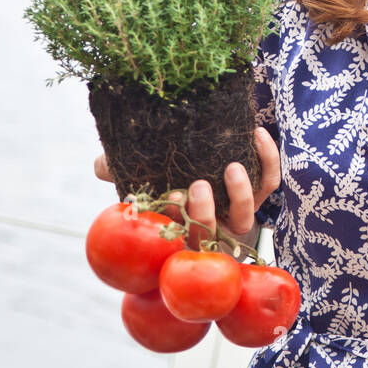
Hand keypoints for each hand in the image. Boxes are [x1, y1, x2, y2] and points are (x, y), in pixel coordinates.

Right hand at [93, 126, 281, 247]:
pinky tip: (256, 134)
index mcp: (179, 224)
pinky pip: (269, 182)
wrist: (206, 155)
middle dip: (204, 213)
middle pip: (210, 234)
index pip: (176, 231)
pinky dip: (267, 160)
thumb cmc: (166, 171)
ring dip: (240, 194)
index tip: (169, 195)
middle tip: (198, 186)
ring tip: (232, 167)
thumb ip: (118, 168)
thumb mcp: (141, 171)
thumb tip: (99, 165)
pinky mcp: (259, 191)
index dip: (174, 218)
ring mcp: (236, 211)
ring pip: (243, 216)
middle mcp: (209, 225)